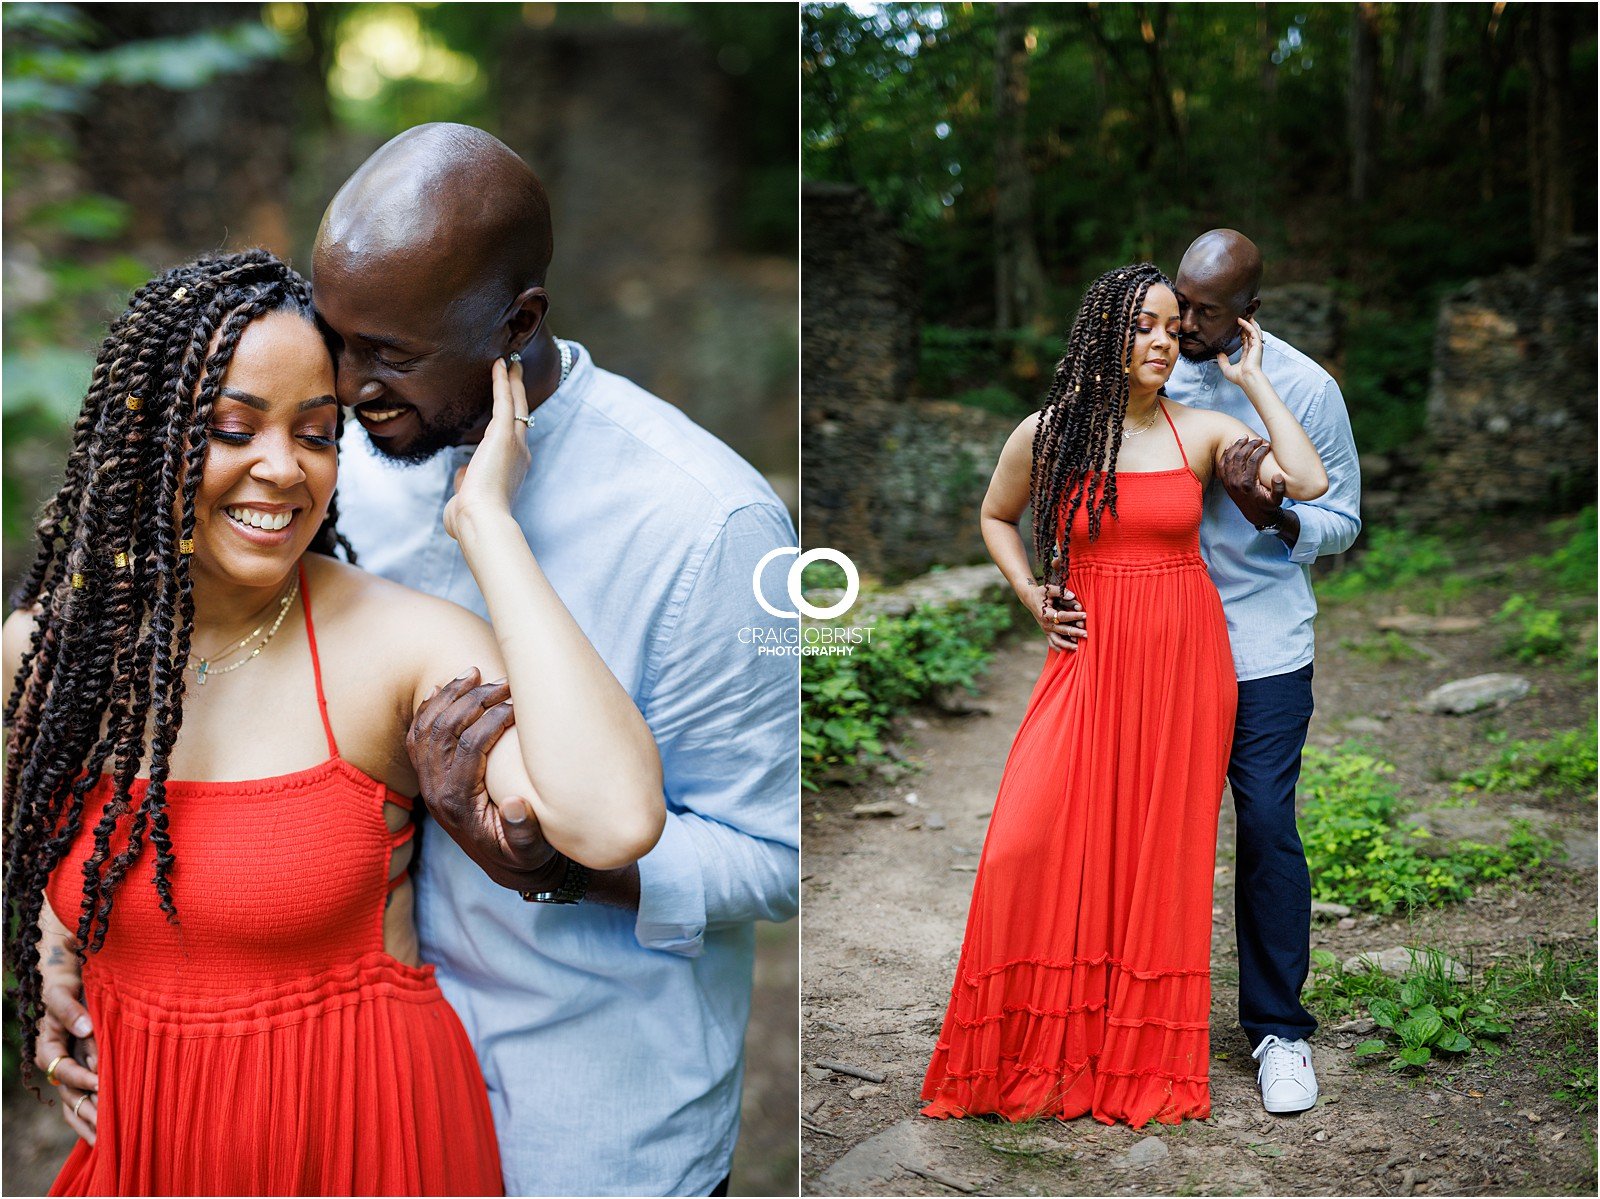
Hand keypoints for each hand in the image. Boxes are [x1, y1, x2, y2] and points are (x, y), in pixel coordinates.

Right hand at [37, 976, 98, 1141]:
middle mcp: (57, 1066)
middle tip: (107, 1130)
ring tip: (107, 1142)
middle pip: (70, 1096)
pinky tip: (107, 1133)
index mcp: (49, 1050)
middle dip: (88, 1113)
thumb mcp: (63, 995)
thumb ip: (71, 1011)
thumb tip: (86, 1029)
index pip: (65, 1070)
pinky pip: (84, 1100)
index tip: (102, 1083)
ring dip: (90, 1123)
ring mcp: (70, 1072)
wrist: (68, 986)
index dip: (82, 1077)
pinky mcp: (82, 1074)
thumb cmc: (65, 989)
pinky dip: (93, 1115)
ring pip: (75, 1105)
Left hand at [406, 667, 565, 892]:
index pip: (469, 747)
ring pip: (427, 727)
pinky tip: (447, 686)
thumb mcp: (530, 852)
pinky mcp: (429, 776)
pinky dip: (430, 707)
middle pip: (444, 729)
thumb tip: (514, 805)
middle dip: (474, 699)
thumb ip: (523, 832)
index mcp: (459, 804)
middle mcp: (436, 791)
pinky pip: (418, 734)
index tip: (519, 704)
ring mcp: (428, 782)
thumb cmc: (524, 854)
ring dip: (450, 696)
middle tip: (505, 682)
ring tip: (477, 674)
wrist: (506, 867)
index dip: (493, 719)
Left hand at [443, 357, 532, 542]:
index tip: (509, 406)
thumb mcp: (469, 496)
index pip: (512, 438)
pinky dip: (503, 382)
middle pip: (521, 416)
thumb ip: (468, 481)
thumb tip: (464, 473)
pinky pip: (505, 401)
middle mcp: (520, 453)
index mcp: (513, 470)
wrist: (480, 518)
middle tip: (517, 373)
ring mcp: (514, 443)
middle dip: (518, 394)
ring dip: (513, 382)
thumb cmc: (471, 516)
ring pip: (516, 405)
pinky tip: (499, 365)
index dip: (511, 420)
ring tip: (510, 363)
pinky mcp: (504, 435)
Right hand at [1022, 581, 1086, 652]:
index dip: (1074, 616)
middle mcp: (1046, 624)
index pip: (1062, 616)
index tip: (1085, 615)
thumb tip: (1073, 596)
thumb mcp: (1049, 589)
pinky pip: (1053, 644)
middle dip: (1075, 632)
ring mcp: (1046, 630)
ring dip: (1068, 645)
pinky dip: (1060, 649)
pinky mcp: (1047, 633)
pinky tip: (1070, 651)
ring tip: (1080, 647)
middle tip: (1087, 634)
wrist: (1030, 599)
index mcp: (1046, 613)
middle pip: (1062, 631)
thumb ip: (1061, 592)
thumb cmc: (1042, 593)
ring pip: (1057, 641)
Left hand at [1217, 316, 1263, 385]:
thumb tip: (1218, 353)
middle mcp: (1253, 350)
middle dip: (1247, 325)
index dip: (1242, 334)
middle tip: (1242, 317)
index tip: (1237, 327)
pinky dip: (1247, 325)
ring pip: (1254, 330)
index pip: (1246, 341)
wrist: (1247, 379)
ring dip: (1249, 322)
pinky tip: (1241, 320)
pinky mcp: (1257, 344)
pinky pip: (1253, 331)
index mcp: (1247, 355)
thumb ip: (1222, 361)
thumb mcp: (1227, 368)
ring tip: (1245, 314)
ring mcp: (1256, 346)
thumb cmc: (1239, 377)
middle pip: (1251, 334)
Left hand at [1219, 436, 1285, 528]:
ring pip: (1229, 458)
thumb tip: (1278, 476)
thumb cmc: (1268, 505)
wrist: (1255, 515)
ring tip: (1245, 438)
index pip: (1253, 461)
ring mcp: (1228, 481)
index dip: (1261, 451)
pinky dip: (1226, 453)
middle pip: (1240, 456)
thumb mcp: (1277, 500)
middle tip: (1257, 439)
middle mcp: (1235, 482)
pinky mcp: (1225, 481)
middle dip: (1249, 445)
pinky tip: (1232, 445)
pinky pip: (1222, 464)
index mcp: (1248, 484)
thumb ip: (1279, 489)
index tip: (1267, 445)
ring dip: (1237, 446)